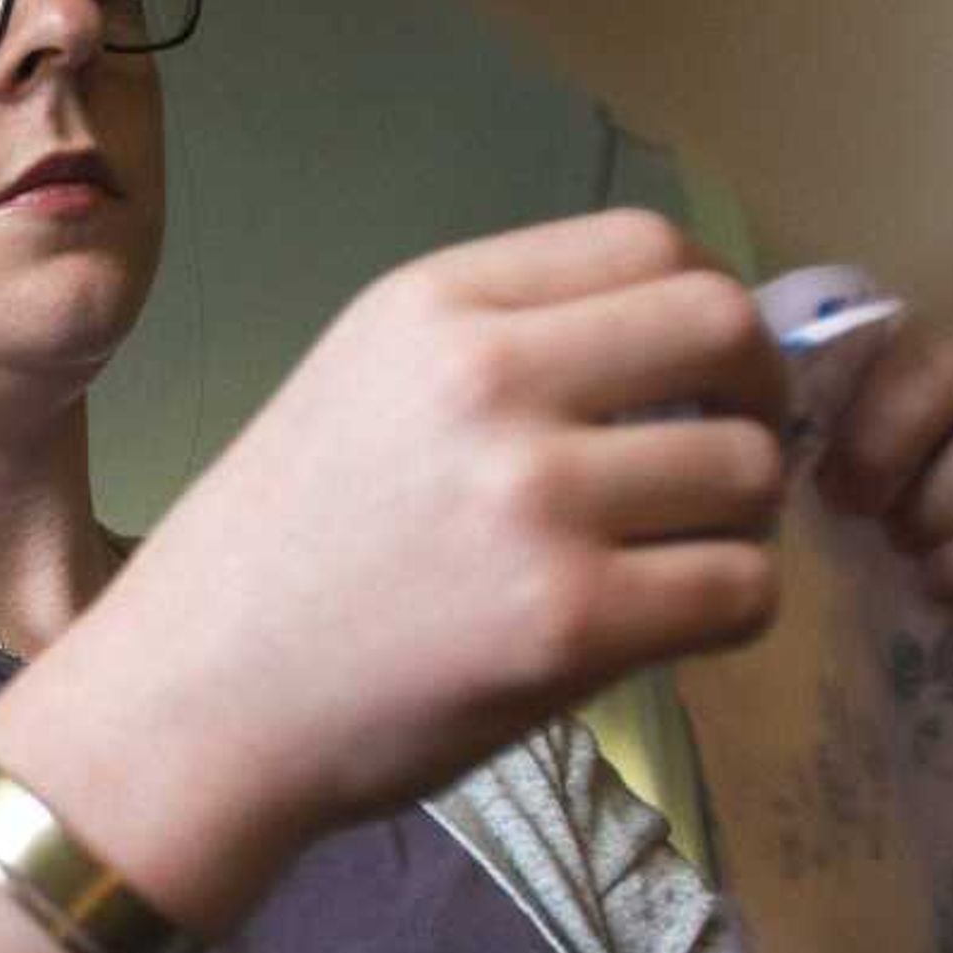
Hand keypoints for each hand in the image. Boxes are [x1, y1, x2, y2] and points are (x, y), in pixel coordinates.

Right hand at [66, 210, 787, 856]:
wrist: (192, 707)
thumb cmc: (277, 557)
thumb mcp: (362, 384)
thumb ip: (502, 343)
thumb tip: (684, 346)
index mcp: (435, 305)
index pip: (648, 245)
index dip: (709, 303)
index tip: (705, 368)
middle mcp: (489, 380)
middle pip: (722, 329)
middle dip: (760, 392)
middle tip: (733, 453)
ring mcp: (535, 502)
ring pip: (750, 469)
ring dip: (745, 517)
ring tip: (685, 552)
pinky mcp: (570, 623)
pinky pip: (740, 589)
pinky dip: (737, 605)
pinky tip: (676, 619)